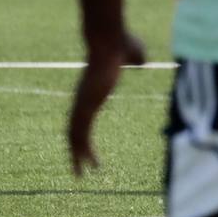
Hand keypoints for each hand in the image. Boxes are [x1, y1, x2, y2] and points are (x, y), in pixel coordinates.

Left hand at [67, 29, 145, 175]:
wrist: (109, 40)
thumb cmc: (120, 41)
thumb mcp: (133, 52)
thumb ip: (136, 58)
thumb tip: (143, 62)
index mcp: (91, 89)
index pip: (83, 116)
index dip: (83, 132)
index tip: (86, 147)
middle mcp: (83, 99)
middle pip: (74, 131)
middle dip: (75, 152)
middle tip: (78, 171)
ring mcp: (82, 102)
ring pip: (74, 136)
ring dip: (76, 157)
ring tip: (80, 176)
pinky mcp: (86, 105)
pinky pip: (80, 134)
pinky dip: (81, 151)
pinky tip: (86, 164)